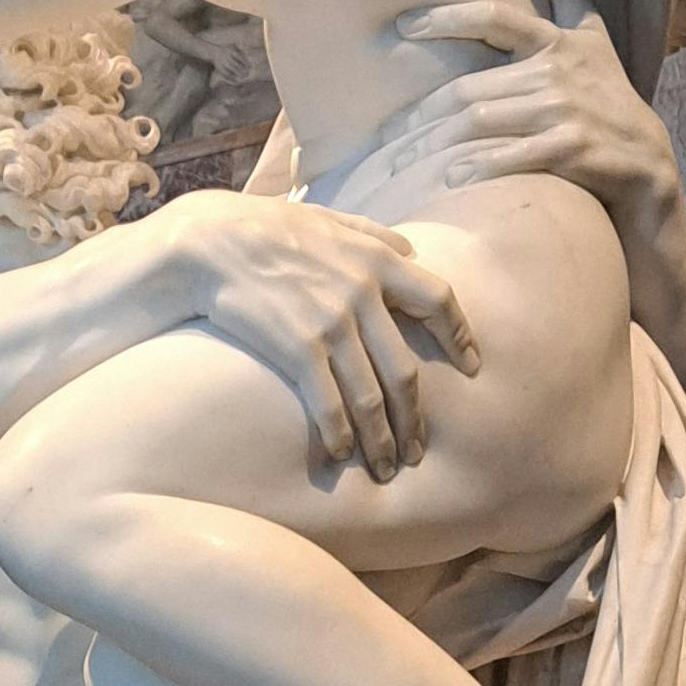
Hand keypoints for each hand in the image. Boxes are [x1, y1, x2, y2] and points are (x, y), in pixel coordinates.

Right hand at [174, 190, 475, 474]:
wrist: (213, 241)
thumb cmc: (271, 228)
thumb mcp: (331, 219)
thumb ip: (374, 234)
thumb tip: (411, 248)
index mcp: (377, 261)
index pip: (439, 300)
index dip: (461, 336)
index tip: (472, 366)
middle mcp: (363, 295)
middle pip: (406, 371)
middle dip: (414, 419)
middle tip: (417, 449)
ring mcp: (332, 324)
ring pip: (372, 397)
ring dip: (381, 439)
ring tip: (386, 467)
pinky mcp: (298, 349)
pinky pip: (329, 403)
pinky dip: (341, 433)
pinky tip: (343, 453)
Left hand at [377, 0, 677, 215]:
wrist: (648, 162)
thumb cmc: (610, 96)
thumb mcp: (592, 36)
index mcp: (554, 42)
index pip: (493, 19)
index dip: (445, 19)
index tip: (402, 27)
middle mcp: (556, 74)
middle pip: (470, 88)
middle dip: (420, 114)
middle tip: (383, 134)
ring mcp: (564, 112)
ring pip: (482, 123)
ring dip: (436, 145)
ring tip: (400, 163)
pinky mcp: (572, 150)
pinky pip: (513, 157)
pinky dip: (478, 167)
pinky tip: (448, 178)